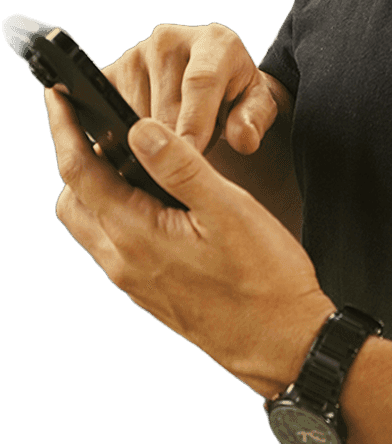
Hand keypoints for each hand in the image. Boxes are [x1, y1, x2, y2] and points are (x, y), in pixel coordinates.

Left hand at [44, 85, 333, 396]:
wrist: (284, 345)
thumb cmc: (265, 279)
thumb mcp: (228, 210)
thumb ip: (181, 166)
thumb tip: (138, 129)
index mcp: (136, 236)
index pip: (80, 173)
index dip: (63, 130)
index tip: (56, 98)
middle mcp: (124, 263)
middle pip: (74, 202)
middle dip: (75, 161)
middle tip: (91, 125)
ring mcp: (135, 283)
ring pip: (91, 227)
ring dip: (94, 191)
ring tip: (126, 160)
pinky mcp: (151, 295)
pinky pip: (114, 247)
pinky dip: (116, 215)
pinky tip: (153, 203)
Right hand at [102, 23, 279, 157]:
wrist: (213, 80)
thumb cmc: (238, 95)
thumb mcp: (259, 106)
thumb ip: (255, 120)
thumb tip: (244, 138)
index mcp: (214, 41)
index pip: (200, 81)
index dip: (195, 122)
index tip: (192, 155)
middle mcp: (169, 39)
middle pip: (165, 106)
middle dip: (176, 144)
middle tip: (189, 167)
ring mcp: (134, 55)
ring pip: (135, 117)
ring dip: (152, 143)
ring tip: (174, 151)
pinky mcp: (109, 74)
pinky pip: (109, 115)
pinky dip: (126, 140)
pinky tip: (145, 150)